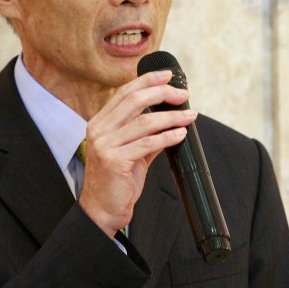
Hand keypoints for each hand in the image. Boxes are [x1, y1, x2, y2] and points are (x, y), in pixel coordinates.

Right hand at [78, 70, 196, 235]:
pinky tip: (181, 134)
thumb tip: (170, 119)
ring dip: (171, 116)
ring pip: (144, 121)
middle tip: (183, 94)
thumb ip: (146, 135)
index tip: (168, 76)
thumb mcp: (131, 152)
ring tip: (189, 115)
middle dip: (162, 93)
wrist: (102, 210)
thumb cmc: (116, 182)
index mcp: (100, 123)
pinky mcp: (114, 161)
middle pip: (134, 100)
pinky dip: (168, 136)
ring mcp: (105, 145)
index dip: (148, 81)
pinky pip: (147, 143)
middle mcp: (99, 130)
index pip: (125, 93)